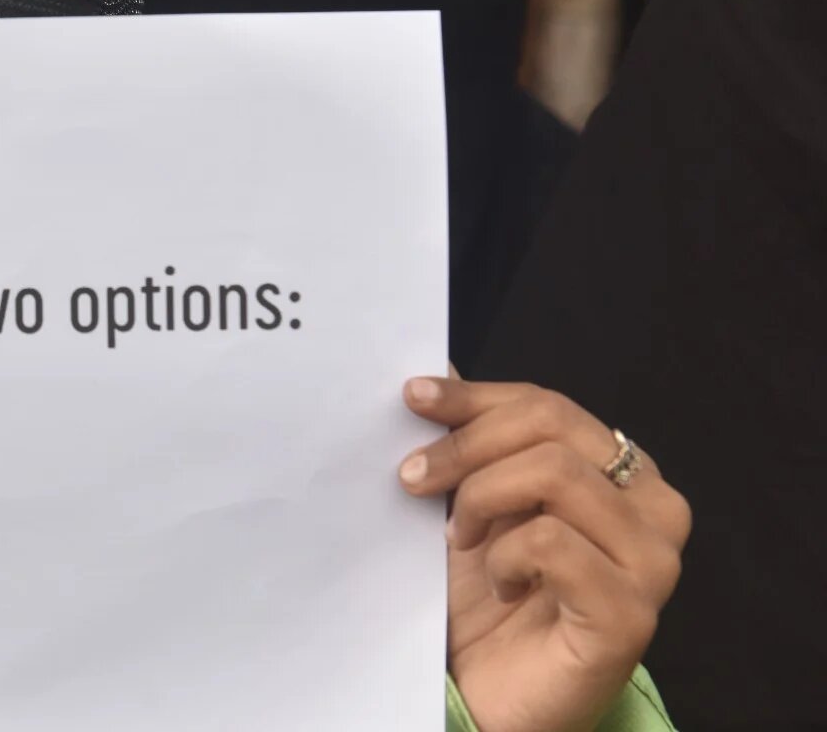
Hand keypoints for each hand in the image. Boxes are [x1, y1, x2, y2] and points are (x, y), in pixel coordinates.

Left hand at [399, 374, 688, 731]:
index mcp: (622, 472)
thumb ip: (467, 442)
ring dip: (481, 500)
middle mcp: (655, 509)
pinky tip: (500, 585)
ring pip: (553, 474)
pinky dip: (504, 557)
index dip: (475, 396)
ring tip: (461, 541)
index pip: (547, 405)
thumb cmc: (486, 603)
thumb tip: (436, 368)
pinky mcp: (631, 613)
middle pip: (551, 426)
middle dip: (465, 444)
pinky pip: (551, 544)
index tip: (411, 397)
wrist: (494, 697)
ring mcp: (653, 562)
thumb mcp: (468, 507)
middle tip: (411, 479)